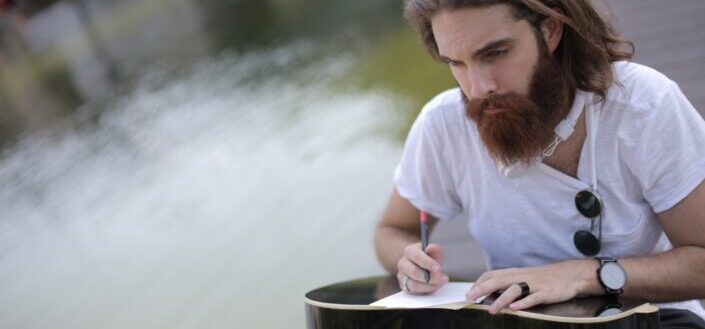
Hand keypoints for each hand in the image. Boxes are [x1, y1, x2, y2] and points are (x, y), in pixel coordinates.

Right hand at [396, 242, 448, 293]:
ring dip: (429, 286)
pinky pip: (416, 293)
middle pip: (413, 272)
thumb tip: (431, 248)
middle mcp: (403, 264)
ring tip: (441, 283)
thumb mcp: (434, 251)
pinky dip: (427, 291)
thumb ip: (435, 249)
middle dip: (430, 277)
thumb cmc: (428, 257)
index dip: (427, 263)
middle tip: (444, 278)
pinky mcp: (406, 288)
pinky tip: (435, 286)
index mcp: (409, 251)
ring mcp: (403, 277)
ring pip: (413, 285)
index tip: (438, 268)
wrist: (420, 265)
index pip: (416, 256)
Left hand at [465, 259, 599, 313]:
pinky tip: (515, 308)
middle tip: (470, 297)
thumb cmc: (544, 277)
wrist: (570, 274)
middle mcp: (522, 277)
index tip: (469, 292)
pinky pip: (534, 297)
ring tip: (491, 310)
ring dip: (501, 300)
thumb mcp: (524, 277)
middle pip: (499, 280)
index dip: (480, 283)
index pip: (492, 274)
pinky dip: (524, 303)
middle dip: (483, 288)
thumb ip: (509, 282)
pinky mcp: (546, 292)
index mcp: (515, 273)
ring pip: (514, 290)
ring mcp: (534, 284)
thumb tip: (490, 290)